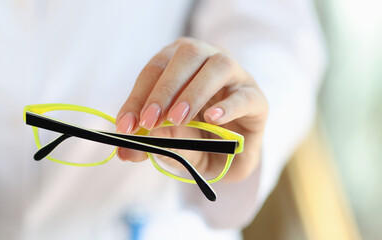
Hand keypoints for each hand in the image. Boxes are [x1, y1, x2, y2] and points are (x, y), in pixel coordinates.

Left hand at [116, 38, 266, 181]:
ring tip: (177, 119)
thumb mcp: (169, 144)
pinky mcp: (256, 99)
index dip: (137, 97)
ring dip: (194, 92)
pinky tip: (212, 119)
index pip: (154, 70)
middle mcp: (207, 60)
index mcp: (178, 63)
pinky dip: (228, 106)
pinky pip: (245, 95)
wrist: (230, 159)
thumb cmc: (195, 140)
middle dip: (164, 89)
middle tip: (150, 121)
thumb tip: (130, 149)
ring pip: (218, 65)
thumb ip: (152, 145)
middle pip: (186, 55)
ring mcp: (236, 76)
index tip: (125, 126)